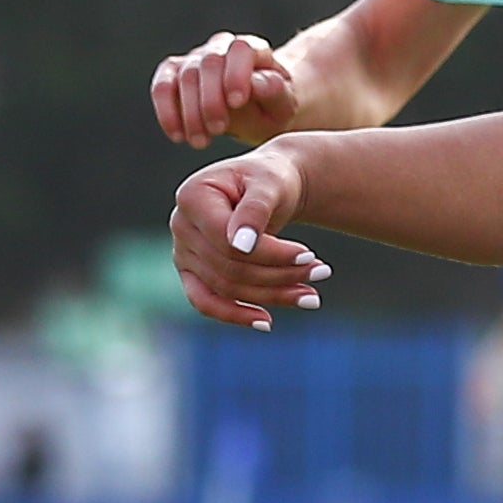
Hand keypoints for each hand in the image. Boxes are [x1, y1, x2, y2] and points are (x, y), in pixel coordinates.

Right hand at [153, 32, 297, 146]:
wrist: (258, 112)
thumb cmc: (273, 108)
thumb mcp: (284, 106)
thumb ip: (275, 92)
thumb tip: (256, 83)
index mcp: (253, 49)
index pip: (241, 49)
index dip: (236, 73)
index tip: (237, 102)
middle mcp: (222, 47)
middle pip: (208, 62)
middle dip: (210, 98)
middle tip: (218, 130)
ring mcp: (195, 59)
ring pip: (183, 75)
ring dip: (189, 111)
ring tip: (200, 141)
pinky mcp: (174, 75)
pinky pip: (162, 87)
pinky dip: (167, 112)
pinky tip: (177, 136)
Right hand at [169, 146, 331, 329]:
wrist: (268, 188)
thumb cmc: (270, 179)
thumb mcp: (269, 184)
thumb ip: (254, 210)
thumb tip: (240, 246)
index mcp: (192, 196)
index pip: (227, 239)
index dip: (268, 253)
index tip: (308, 255)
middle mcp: (180, 225)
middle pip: (229, 266)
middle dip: (279, 274)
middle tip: (322, 271)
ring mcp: (183, 252)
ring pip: (226, 287)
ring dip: (272, 295)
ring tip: (313, 295)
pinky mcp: (193, 273)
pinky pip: (207, 302)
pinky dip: (237, 314)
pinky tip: (267, 323)